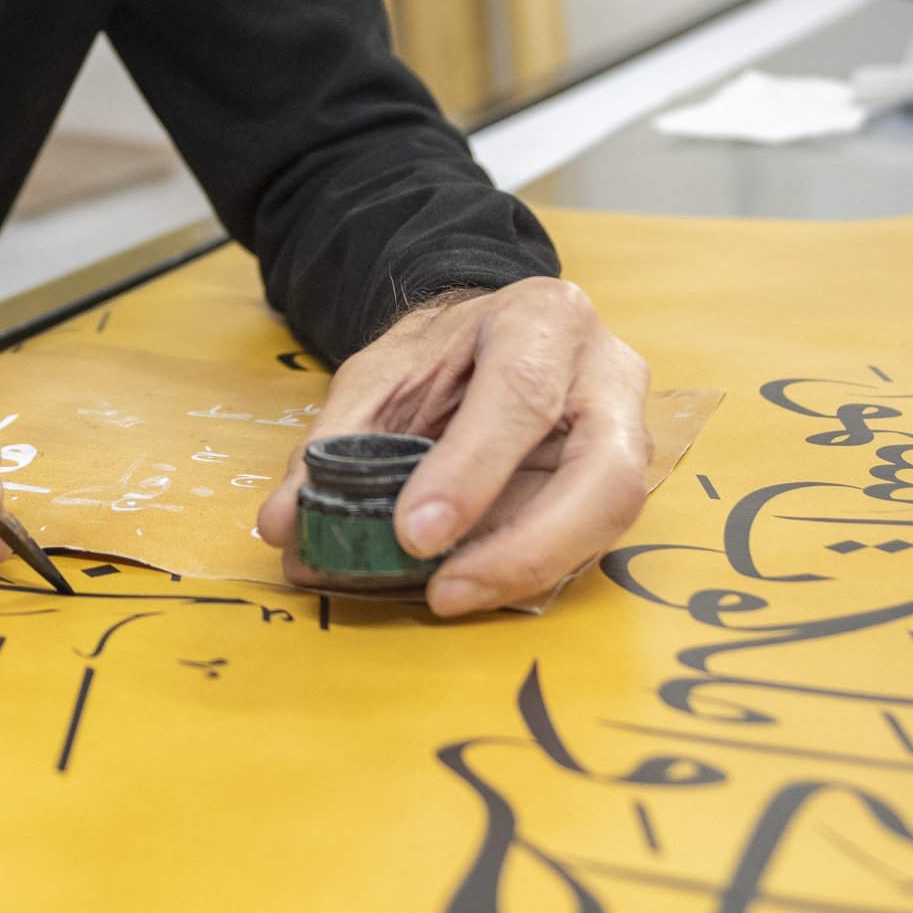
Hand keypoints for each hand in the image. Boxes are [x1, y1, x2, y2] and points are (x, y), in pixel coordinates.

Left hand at [255, 277, 651, 615]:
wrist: (485, 338)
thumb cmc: (440, 353)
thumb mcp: (377, 377)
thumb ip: (334, 444)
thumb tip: (284, 524)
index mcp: (542, 317)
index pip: (521, 392)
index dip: (471, 470)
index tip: (414, 533)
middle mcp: (606, 373)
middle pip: (604, 473)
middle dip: (525, 545)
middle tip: (442, 589)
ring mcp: (628, 432)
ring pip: (609, 518)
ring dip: (526, 571)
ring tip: (446, 595)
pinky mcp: (620, 484)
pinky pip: (588, 542)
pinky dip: (526, 573)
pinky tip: (471, 585)